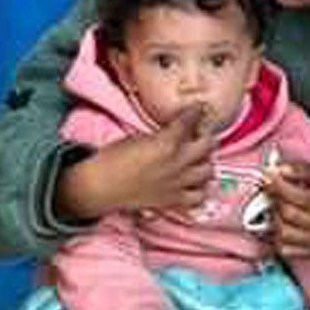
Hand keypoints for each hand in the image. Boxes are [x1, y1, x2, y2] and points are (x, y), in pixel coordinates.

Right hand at [58, 105, 217, 220]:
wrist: (100, 186)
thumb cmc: (112, 159)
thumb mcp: (138, 137)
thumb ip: (161, 134)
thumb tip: (174, 130)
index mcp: (167, 143)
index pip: (191, 120)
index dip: (196, 111)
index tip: (198, 108)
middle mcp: (178, 163)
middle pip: (208, 145)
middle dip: (206, 135)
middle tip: (199, 133)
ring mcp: (177, 184)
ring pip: (208, 171)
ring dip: (205, 161)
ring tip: (198, 158)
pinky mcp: (172, 201)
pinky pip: (198, 197)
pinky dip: (200, 189)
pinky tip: (193, 183)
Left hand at [261, 163, 309, 260]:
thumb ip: (301, 170)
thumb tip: (279, 170)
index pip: (299, 196)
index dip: (279, 186)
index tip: (268, 176)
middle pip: (288, 213)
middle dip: (275, 200)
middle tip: (272, 193)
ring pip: (282, 232)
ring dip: (275, 219)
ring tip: (279, 210)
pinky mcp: (309, 253)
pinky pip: (283, 248)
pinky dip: (277, 237)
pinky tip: (283, 226)